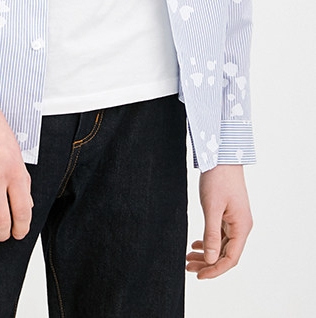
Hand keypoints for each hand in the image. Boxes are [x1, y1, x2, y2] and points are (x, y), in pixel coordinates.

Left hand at [186, 163, 252, 278]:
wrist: (221, 155)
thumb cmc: (218, 179)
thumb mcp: (212, 207)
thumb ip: (211, 234)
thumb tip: (210, 260)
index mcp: (242, 227)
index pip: (230, 259)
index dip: (215, 270)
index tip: (199, 276)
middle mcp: (241, 226)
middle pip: (226, 254)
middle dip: (208, 264)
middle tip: (188, 267)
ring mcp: (236, 220)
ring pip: (222, 245)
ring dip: (207, 253)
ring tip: (189, 258)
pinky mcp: (229, 213)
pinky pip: (220, 234)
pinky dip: (209, 241)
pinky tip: (196, 244)